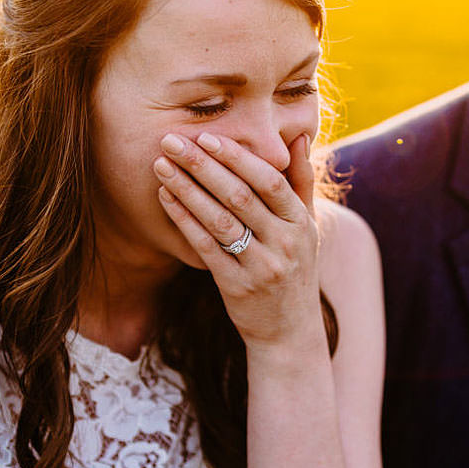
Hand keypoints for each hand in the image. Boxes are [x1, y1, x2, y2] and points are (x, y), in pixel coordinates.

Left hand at [154, 131, 321, 349]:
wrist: (290, 331)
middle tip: (172, 141)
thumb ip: (301, 181)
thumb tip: (296, 136)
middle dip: (203, 165)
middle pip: (239, 196)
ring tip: (161, 166)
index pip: (269, 181)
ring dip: (187, 190)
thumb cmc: (295, 268)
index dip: (237, 157)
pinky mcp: (236, 286)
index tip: (206, 136)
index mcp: (301, 223)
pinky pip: (206, 247)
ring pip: (219, 220)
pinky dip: (184, 220)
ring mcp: (261, 266)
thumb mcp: (307, 227)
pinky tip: (166, 198)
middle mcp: (284, 243)